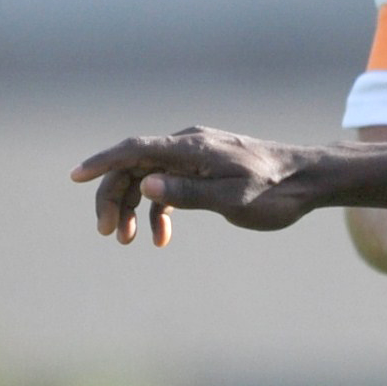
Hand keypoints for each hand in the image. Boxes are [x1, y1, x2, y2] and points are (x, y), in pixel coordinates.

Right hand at [71, 128, 320, 243]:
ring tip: (128, 240)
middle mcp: (188, 145)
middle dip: (114, 197)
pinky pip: (169, 184)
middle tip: (108, 234)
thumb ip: (190, 193)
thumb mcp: (234, 200)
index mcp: (192, 148)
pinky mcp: (205, 170)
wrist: (310, 180)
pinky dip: (160, 208)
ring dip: (133, 206)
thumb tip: (146, 183)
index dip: (102, 162)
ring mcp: (196, 157)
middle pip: (135, 165)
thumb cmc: (277, 192)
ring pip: (149, 176)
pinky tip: (160, 237)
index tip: (76, 177)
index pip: (134, 149)